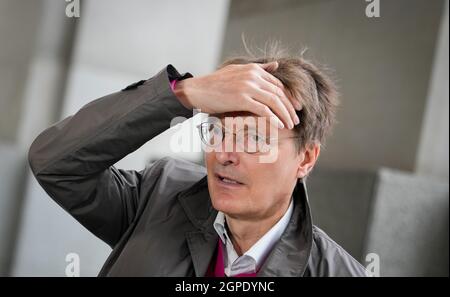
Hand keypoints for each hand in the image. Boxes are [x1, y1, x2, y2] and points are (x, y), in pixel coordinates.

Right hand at [174, 62, 300, 128]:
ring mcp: (247, 87)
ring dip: (284, 115)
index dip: (289, 97)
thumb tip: (276, 65)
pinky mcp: (241, 99)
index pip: (278, 84)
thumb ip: (258, 68)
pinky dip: (273, 118)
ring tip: (290, 125)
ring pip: (274, 102)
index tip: (295, 107)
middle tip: (295, 119)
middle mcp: (253, 76)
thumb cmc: (215, 83)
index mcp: (253, 69)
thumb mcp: (238, 70)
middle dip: (290, 107)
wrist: (197, 90)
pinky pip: (263, 110)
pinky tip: (278, 126)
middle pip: (279, 93)